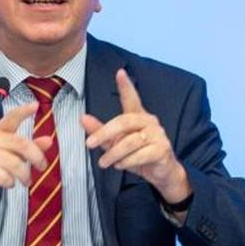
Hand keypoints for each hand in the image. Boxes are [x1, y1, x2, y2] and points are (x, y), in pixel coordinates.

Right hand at [0, 102, 50, 242]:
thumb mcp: (7, 154)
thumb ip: (27, 147)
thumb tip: (48, 140)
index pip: (10, 118)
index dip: (23, 111)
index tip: (35, 106)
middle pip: (21, 144)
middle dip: (36, 157)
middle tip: (42, 166)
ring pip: (15, 164)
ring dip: (24, 175)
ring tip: (26, 180)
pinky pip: (5, 177)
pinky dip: (11, 183)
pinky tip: (8, 183)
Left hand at [81, 68, 191, 204]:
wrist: (161, 173)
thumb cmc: (138, 155)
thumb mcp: (115, 143)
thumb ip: (100, 131)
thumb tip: (82, 118)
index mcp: (138, 116)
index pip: (132, 98)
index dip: (126, 86)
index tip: (120, 73)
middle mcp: (149, 121)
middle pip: (124, 121)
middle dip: (104, 133)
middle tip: (89, 144)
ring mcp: (158, 135)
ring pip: (130, 141)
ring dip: (113, 153)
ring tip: (104, 162)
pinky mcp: (162, 150)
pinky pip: (140, 154)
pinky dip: (127, 161)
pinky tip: (120, 165)